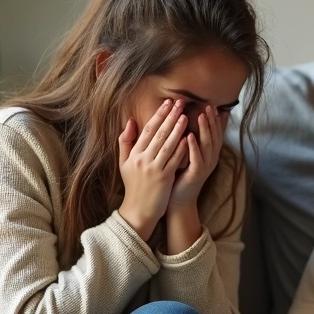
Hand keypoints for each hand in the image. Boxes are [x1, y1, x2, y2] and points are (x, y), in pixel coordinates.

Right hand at [117, 100, 188, 240]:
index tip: (168, 103)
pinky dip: (182, 148)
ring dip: (177, 129)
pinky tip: (189, 138)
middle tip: (180, 103)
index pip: (147, 129)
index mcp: (134, 154)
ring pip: (167, 145)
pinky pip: (174, 160)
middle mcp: (143, 159)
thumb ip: (126, 141)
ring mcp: (154, 168)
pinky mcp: (164, 178)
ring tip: (185, 116)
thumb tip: (131, 120)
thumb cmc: (133, 186)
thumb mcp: (124, 163)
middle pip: (159, 134)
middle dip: (170, 116)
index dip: (159, 115)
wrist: (138, 210)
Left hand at [168, 106, 227, 213]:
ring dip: (205, 129)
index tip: (212, 106)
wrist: (178, 201)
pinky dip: (194, 147)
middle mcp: (210, 160)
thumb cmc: (180, 177)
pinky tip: (189, 135)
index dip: (214, 120)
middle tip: (209, 106)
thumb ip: (191, 142)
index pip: (215, 134)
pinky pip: (197, 158)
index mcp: (209, 155)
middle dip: (212, 121)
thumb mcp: (187, 156)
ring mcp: (204, 167)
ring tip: (201, 115)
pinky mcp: (196, 174)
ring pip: (208, 145)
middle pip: (214, 136)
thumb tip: (189, 124)